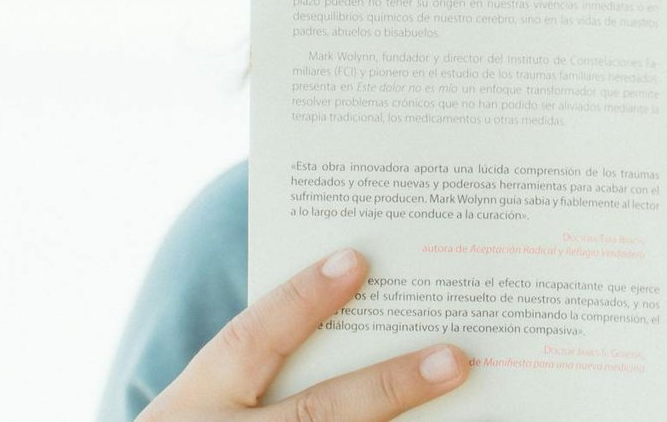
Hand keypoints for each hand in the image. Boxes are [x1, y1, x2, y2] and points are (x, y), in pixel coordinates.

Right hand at [139, 247, 468, 420]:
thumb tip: (366, 290)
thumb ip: (268, 356)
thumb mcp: (212, 394)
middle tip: (454, 359)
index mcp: (199, 399)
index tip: (355, 260)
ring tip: (467, 397)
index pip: (249, 342)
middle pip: (318, 414)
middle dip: (389, 387)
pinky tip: (451, 421)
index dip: (301, 301)